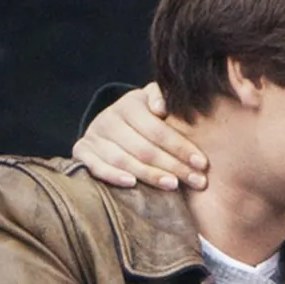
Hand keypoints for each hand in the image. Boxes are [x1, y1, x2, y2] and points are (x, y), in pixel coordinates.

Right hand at [72, 83, 208, 190]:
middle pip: (144, 148)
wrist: (110, 124)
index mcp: (129, 104)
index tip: (202, 163)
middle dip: (173, 166)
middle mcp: (108, 118)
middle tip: (196, 181)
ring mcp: (94, 136)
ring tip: (173, 185)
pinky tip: (132, 184)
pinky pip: (97, 167)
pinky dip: (114, 176)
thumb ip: (163, 98)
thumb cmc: (144, 117)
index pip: (158, 130)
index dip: (181, 147)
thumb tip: (161, 108)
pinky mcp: (82, 152)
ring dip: (149, 175)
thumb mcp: (154, 102)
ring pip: (123, 160)